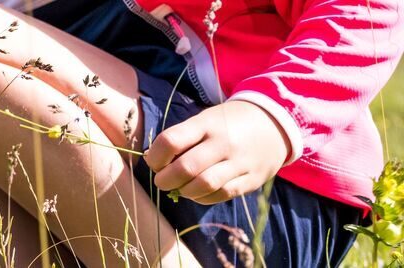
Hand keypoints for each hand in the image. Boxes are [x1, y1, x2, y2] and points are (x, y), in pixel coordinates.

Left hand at [144, 101, 289, 204]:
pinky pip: (221, 195)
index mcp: (207, 124)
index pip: (170, 141)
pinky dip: (202, 198)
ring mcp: (240, 162)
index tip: (154, 161)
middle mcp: (224, 143)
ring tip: (180, 187)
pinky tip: (198, 192)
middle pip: (185, 168)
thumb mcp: (204, 121)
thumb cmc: (227, 124)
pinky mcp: (251, 179)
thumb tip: (151, 161)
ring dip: (183, 191)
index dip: (155, 157)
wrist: (274, 124)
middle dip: (165, 180)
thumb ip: (180, 139)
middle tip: (162, 180)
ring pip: (203, 185)